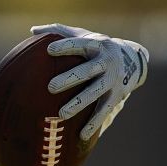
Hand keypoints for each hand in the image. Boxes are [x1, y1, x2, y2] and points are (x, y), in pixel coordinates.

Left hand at [33, 23, 148, 141]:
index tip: (49, 50)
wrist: (134, 59)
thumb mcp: (84, 35)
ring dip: (79, 103)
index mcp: (96, 45)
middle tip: (50, 87)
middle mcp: (106, 62)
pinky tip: (81, 136)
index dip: (66, 46)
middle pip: (87, 71)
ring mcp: (112, 80)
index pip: (79, 44)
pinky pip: (104, 111)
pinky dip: (94, 123)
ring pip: (95, 93)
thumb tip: (32, 30)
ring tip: (61, 114)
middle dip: (70, 79)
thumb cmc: (97, 47)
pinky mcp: (116, 96)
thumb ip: (59, 31)